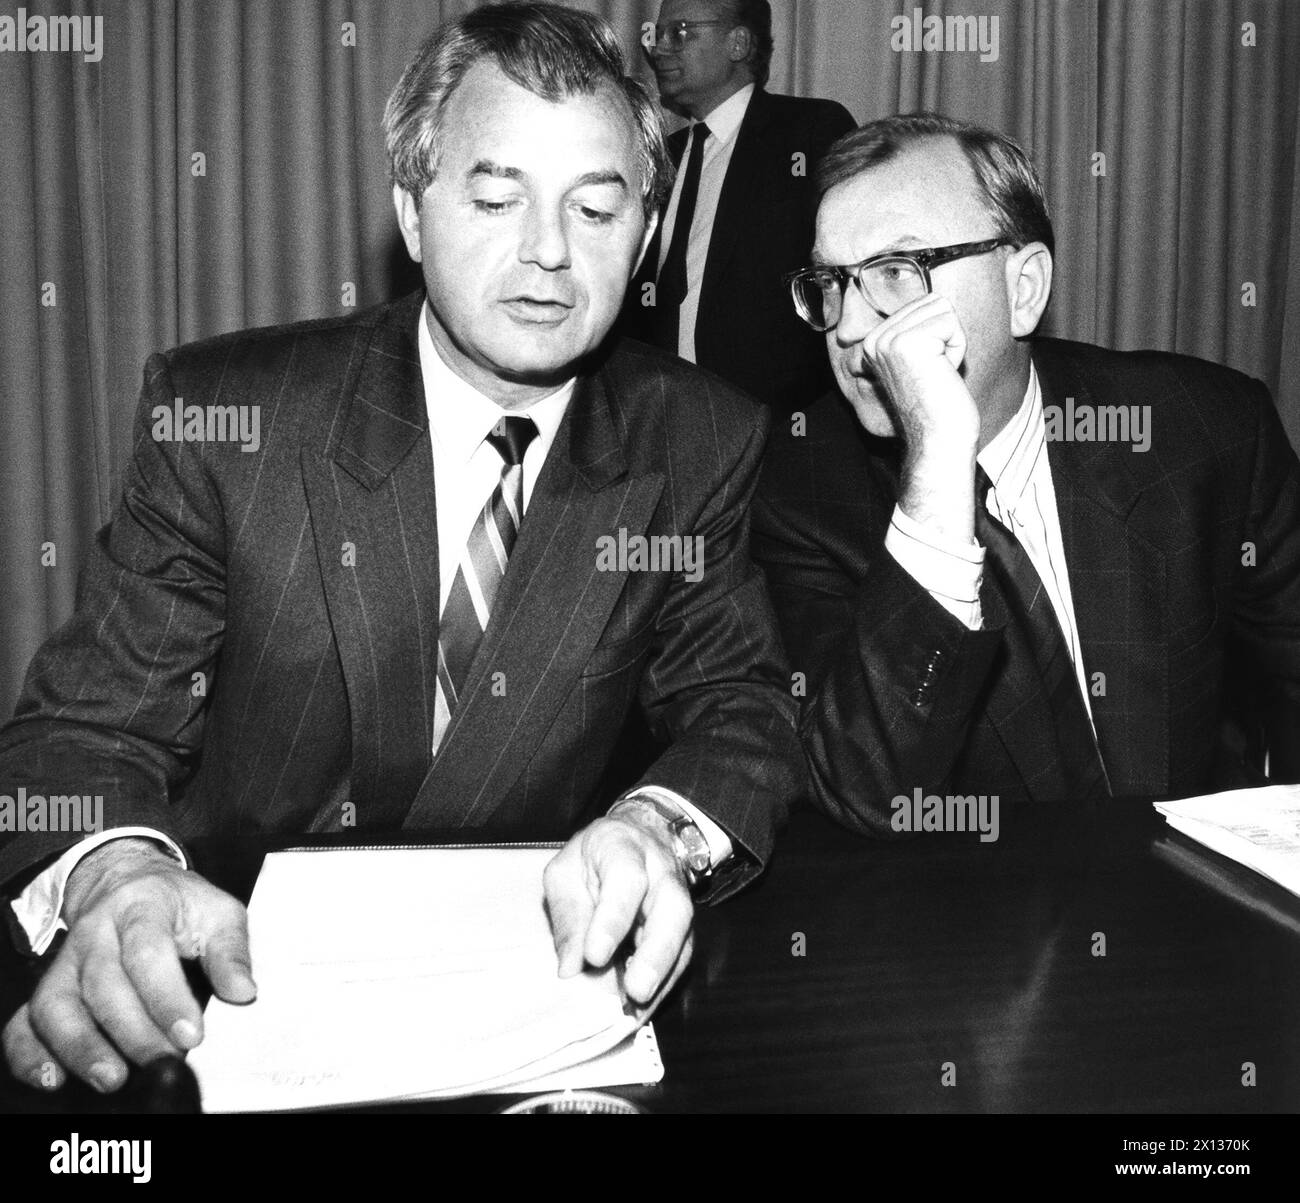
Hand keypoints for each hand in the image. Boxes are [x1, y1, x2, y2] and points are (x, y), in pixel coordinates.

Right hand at [3, 838, 255, 1093]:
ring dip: (81, 1047)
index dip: (167, 997)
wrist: (129, 883)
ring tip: (113, 1078)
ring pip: (58, 1005)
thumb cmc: (179, 904)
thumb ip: (232, 952)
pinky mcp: (49, 987)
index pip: (147, 952)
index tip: (192, 1034)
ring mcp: (66, 962)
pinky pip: (25, 1022)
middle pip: (103, 983)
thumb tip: (243, 992)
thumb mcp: (217, 912)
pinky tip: (53, 1078)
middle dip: (133, 1031)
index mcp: (141, 905)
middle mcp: (95, 932)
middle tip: (164, 1063)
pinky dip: (31, 1054)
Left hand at [543, 813, 694, 1008]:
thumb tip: (570, 968)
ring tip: (638, 1009)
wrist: (637, 837)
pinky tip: (643, 1009)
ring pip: (684, 937)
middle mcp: (660, 873)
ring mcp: (679, 900)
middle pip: (672, 909)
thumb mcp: (566, 872)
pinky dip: (663, 986)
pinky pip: (681, 958)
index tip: (595, 956)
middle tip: (635, 991)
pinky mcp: (684, 927)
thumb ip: (568, 916)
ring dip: (662, 977)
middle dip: (656, 953)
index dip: (613, 918)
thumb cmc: (595, 856)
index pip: (626, 879)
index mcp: (623, 848)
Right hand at [864, 294, 979, 540]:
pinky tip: (942, 374)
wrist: (938, 437)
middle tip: (935, 372)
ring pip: (943, 309)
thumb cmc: (938, 402)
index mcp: (875, 340)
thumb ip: (921, 329)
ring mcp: (889, 340)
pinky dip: (957, 349)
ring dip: (952, 342)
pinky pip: (951, 324)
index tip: (928, 370)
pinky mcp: (909, 343)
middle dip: (947, 335)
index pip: (925, 303)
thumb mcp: (923, 358)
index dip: (939, 335)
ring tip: (937, 372)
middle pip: (934, 302)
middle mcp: (876, 338)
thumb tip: (937, 301)